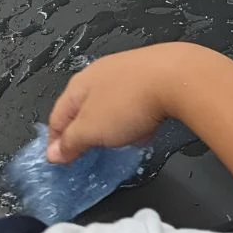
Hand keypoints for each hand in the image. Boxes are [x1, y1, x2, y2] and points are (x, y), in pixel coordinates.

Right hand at [47, 44, 191, 163]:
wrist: (179, 77)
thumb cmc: (129, 102)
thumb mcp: (91, 130)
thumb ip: (71, 142)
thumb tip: (54, 153)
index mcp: (79, 85)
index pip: (57, 116)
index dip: (56, 141)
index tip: (60, 160)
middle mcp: (101, 73)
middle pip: (86, 109)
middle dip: (87, 133)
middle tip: (91, 153)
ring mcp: (128, 71)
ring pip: (113, 105)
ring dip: (114, 126)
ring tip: (123, 142)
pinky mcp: (153, 75)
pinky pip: (138, 102)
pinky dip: (138, 117)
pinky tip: (148, 129)